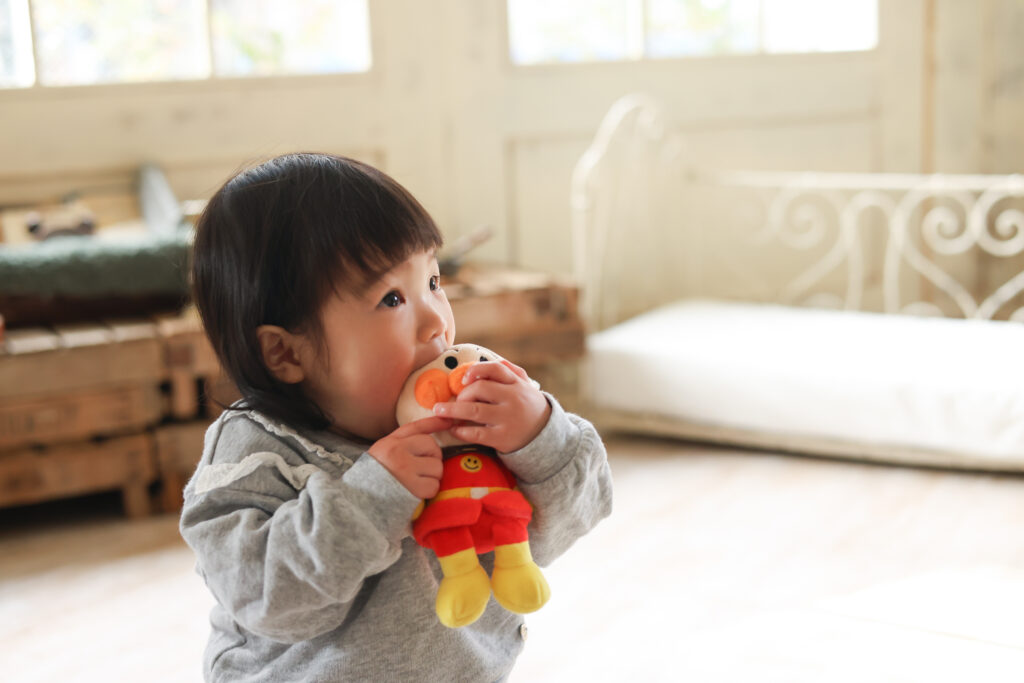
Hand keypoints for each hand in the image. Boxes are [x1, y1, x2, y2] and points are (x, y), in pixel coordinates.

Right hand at [368, 416, 451, 498]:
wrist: (362, 502)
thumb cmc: (377, 476)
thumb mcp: (385, 451)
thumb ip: (405, 439)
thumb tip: (434, 427)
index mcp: (391, 443)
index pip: (417, 427)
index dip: (435, 423)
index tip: (449, 421)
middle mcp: (397, 453)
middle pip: (434, 448)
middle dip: (432, 459)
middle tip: (420, 469)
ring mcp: (405, 470)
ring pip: (437, 468)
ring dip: (432, 477)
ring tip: (416, 481)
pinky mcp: (412, 489)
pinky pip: (434, 486)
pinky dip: (428, 491)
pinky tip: (416, 492)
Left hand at [432, 360, 550, 452]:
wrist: (545, 435)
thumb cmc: (527, 406)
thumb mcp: (525, 385)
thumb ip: (508, 371)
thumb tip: (481, 362)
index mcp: (516, 384)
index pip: (495, 368)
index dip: (476, 370)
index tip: (463, 379)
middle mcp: (513, 399)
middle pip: (480, 389)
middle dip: (462, 394)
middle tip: (455, 401)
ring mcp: (507, 419)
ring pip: (474, 411)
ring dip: (452, 411)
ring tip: (439, 412)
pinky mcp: (502, 438)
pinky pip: (476, 434)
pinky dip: (461, 431)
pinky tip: (454, 430)